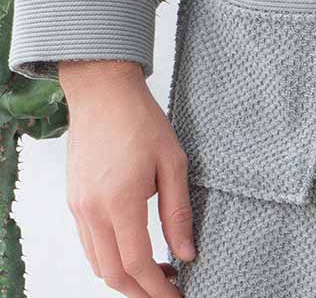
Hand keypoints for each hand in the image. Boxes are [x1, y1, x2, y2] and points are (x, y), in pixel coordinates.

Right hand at [59, 60, 194, 296]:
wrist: (103, 93)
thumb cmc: (142, 121)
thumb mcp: (173, 162)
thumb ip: (178, 211)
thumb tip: (186, 252)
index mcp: (120, 201)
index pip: (137, 263)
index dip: (157, 289)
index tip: (176, 296)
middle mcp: (93, 210)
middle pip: (113, 273)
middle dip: (141, 291)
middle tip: (169, 289)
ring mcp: (78, 207)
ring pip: (98, 262)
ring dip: (125, 276)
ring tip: (158, 269)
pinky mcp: (74, 200)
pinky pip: (89, 243)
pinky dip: (110, 256)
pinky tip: (134, 247)